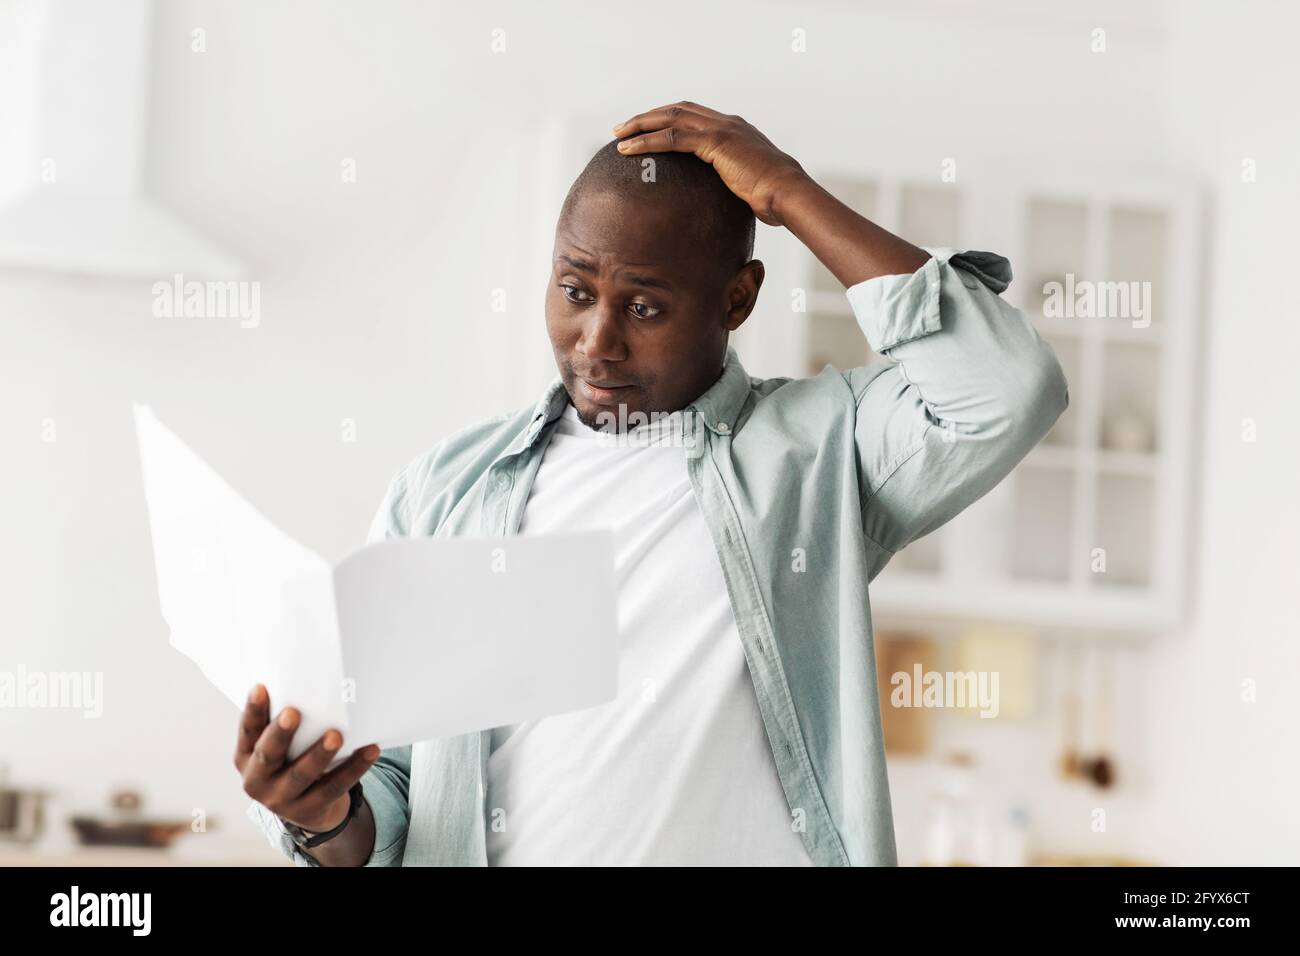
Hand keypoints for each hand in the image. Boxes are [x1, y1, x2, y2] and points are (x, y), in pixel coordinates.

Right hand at [235, 683, 379, 832]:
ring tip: (335, 735)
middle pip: (268, 756)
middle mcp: (257, 781)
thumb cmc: (291, 762)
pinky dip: (353, 768)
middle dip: (280, 734)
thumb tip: (309, 686)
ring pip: (301, 775)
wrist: (305, 808)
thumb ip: (283, 726)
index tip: (260, 688)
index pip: (248, 732)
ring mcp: (281, 800)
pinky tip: (370, 751)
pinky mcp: (309, 810)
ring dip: (319, 754)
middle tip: (293, 712)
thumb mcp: (278, 748)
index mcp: (246, 758)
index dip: (253, 711)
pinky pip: (334, 787)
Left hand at [612, 101, 809, 226]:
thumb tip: (722, 202)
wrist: (789, 193)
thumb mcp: (749, 186)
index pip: (692, 115)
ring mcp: (721, 129)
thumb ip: (732, 183)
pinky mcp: (717, 142)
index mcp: (733, 130)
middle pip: (677, 110)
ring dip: (641, 125)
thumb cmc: (774, 198)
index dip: (666, 119)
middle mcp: (726, 123)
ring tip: (619, 136)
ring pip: (671, 118)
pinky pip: (673, 137)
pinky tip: (629, 149)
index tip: (646, 129)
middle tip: (623, 128)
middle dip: (647, 117)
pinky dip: (647, 141)